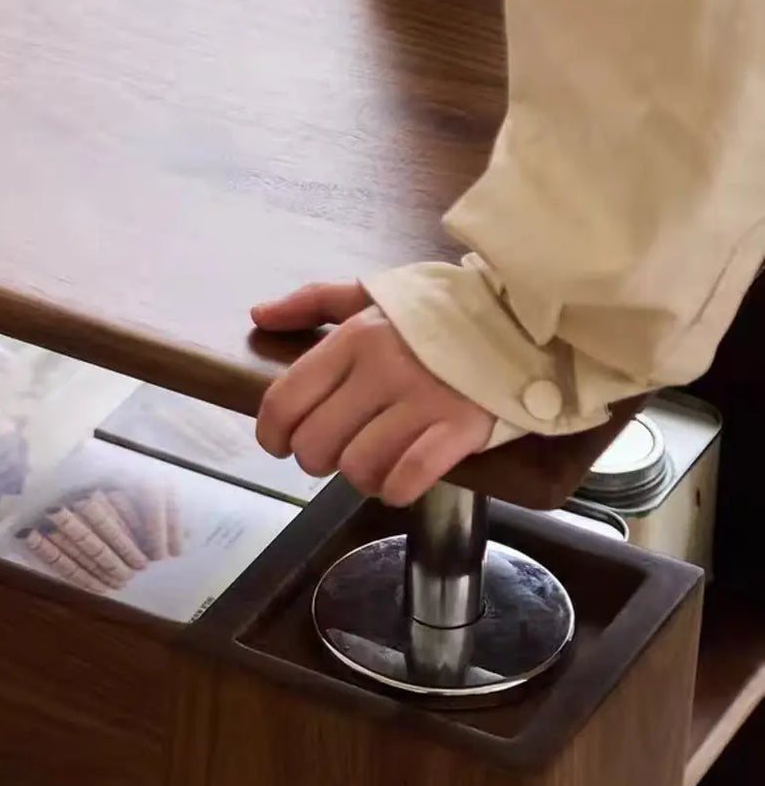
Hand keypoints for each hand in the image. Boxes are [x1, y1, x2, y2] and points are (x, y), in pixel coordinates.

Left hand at [252, 280, 494, 506]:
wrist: (525, 317)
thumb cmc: (441, 312)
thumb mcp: (374, 295)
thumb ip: (313, 302)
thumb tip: (259, 315)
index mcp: (354, 338)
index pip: (284, 402)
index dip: (272, 436)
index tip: (281, 444)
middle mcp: (382, 369)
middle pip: (315, 445)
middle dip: (317, 459)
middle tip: (338, 452)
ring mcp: (423, 400)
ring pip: (357, 468)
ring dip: (361, 477)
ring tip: (376, 463)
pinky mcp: (460, 428)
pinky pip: (407, 478)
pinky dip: (396, 490)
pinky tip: (400, 481)